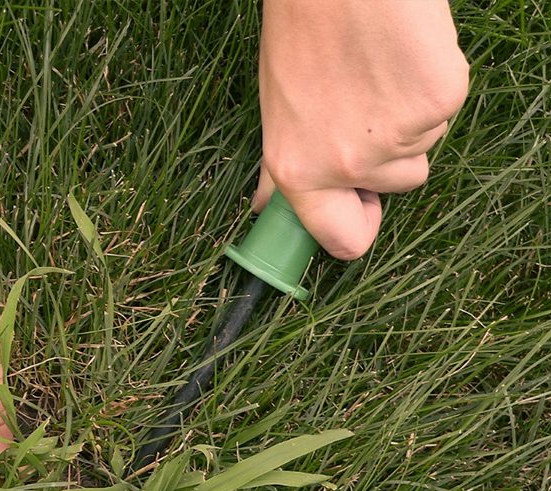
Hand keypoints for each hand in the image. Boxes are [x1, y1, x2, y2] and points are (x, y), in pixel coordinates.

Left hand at [254, 0, 468, 258]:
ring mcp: (399, 136)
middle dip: (388, 153)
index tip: (360, 204)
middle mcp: (348, 164)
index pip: (344, 241)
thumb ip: (280, 165)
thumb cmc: (302, 31)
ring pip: (424, 144)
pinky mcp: (439, 101)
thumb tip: (265, 204)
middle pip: (399, 184)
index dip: (357, 225)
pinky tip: (402, 54)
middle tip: (365, 102)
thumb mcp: (277, 107)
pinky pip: (445, 108)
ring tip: (378, 68)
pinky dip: (432, 84)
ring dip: (409, 116)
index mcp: (299, 171)